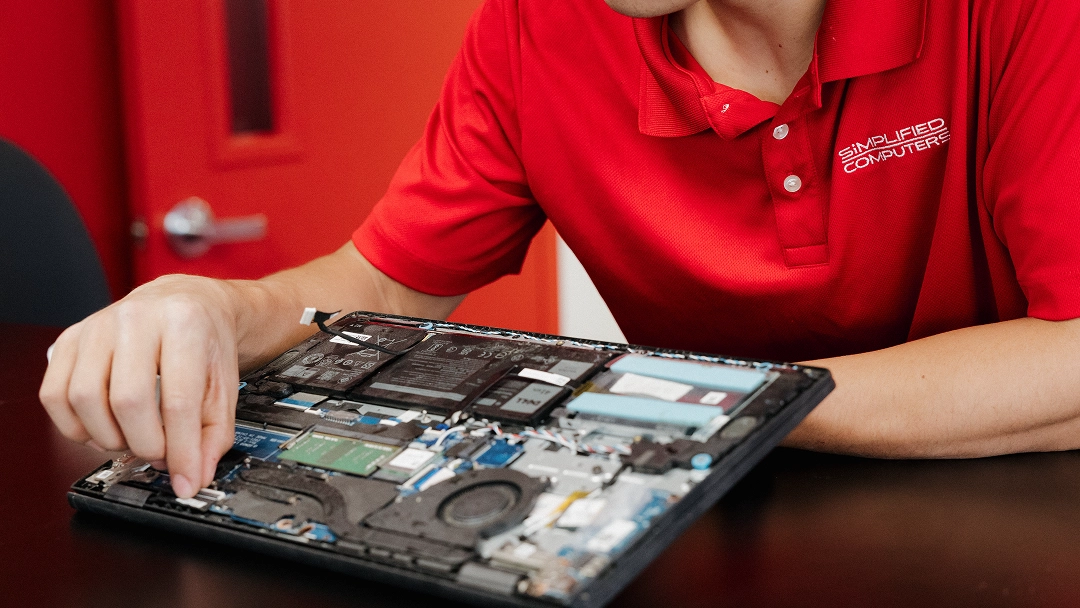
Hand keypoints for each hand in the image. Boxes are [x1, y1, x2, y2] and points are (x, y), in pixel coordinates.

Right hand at [39, 275, 240, 497]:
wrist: (184, 302)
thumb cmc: (203, 340)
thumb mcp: (224, 384)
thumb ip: (214, 433)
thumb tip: (194, 476)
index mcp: (184, 324)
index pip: (178, 400)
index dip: (181, 451)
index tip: (185, 479)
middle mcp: (136, 319)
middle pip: (128, 401)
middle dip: (145, 444)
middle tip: (161, 454)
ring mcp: (97, 327)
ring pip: (85, 400)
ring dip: (109, 438)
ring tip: (134, 439)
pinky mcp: (69, 340)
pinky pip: (55, 395)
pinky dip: (76, 427)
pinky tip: (104, 428)